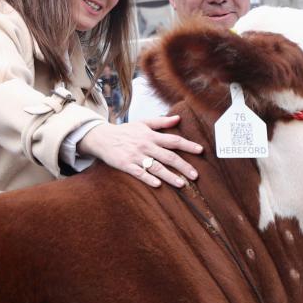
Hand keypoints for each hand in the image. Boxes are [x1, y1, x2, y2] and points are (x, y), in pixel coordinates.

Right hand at [78, 115, 202, 187]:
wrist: (102, 137)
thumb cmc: (125, 131)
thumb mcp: (143, 123)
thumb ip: (161, 122)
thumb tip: (178, 118)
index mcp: (151, 136)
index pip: (173, 140)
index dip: (188, 145)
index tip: (200, 151)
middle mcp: (146, 146)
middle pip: (168, 156)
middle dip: (183, 166)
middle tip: (195, 175)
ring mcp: (136, 156)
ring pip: (156, 167)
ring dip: (169, 176)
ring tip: (182, 184)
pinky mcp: (125, 165)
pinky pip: (139, 173)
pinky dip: (148, 178)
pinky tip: (158, 185)